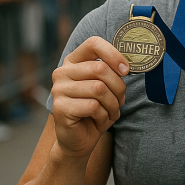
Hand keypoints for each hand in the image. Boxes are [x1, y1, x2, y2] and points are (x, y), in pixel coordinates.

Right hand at [51, 36, 128, 159]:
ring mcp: (58, 90)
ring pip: (99, 89)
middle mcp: (62, 72)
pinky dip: (104, 117)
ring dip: (113, 105)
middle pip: (100, 68)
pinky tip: (99, 122)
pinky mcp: (60, 108)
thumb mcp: (106, 88)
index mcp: (73, 62)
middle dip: (118, 88)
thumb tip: (126, 66)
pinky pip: (93, 106)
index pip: (93, 44)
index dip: (114, 54)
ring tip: (110, 113)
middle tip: (120, 101)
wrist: (79, 141)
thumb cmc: (95, 111)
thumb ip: (111, 72)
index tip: (126, 70)